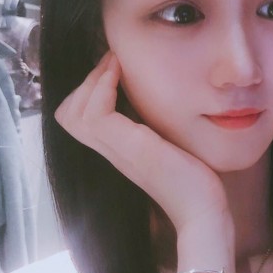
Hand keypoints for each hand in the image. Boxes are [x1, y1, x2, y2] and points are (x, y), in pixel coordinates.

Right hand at [55, 52, 230, 236]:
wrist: (204, 211)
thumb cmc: (196, 181)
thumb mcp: (170, 146)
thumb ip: (156, 131)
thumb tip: (161, 105)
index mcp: (119, 150)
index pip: (78, 118)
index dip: (89, 90)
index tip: (114, 68)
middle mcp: (113, 151)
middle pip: (68, 114)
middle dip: (86, 81)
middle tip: (113, 62)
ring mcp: (119, 151)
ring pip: (74, 112)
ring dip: (93, 80)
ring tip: (116, 63)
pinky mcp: (133, 149)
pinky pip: (96, 115)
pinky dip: (103, 89)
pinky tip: (122, 76)